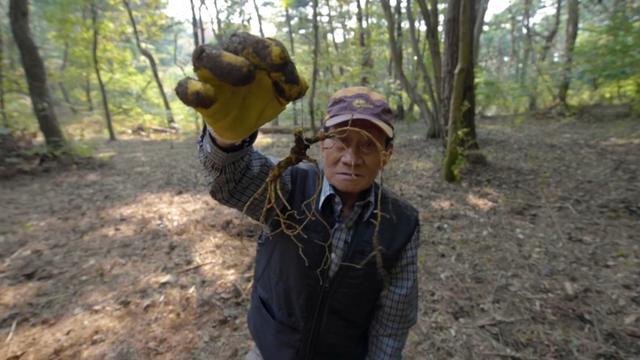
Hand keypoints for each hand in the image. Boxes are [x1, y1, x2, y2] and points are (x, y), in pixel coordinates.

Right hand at [175, 32, 307, 141]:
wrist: (243, 124)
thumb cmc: (263, 98)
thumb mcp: (283, 93)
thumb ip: (292, 86)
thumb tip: (296, 86)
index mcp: (254, 51)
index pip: (262, 44)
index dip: (272, 51)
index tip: (282, 63)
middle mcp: (231, 54)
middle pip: (236, 41)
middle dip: (253, 49)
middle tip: (265, 62)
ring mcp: (210, 73)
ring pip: (205, 55)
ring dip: (224, 62)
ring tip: (245, 74)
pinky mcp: (198, 95)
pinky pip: (187, 87)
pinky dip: (194, 90)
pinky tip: (207, 96)